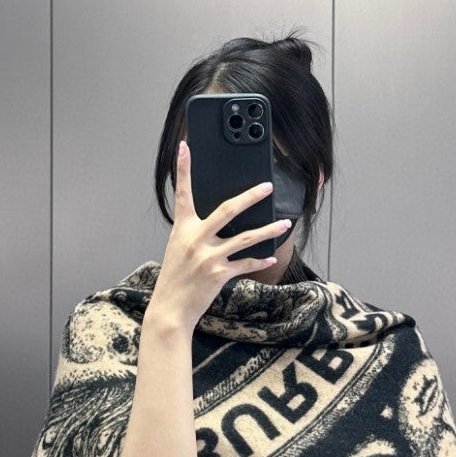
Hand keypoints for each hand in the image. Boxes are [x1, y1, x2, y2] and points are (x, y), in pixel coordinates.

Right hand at [149, 139, 291, 332]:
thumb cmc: (175, 279)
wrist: (170, 309)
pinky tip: (271, 257)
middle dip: (250, 196)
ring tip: (284, 223)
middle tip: (267, 186)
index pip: (183, 193)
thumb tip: (220, 223)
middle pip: (228, 210)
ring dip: (268, 230)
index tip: (186, 147)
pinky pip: (246, 264)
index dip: (184, 169)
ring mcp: (208, 257)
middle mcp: (195, 239)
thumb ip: (195, 233)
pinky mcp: (219, 274)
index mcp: (182, 229)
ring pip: (245, 238)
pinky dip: (260, 261)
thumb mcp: (179, 249)